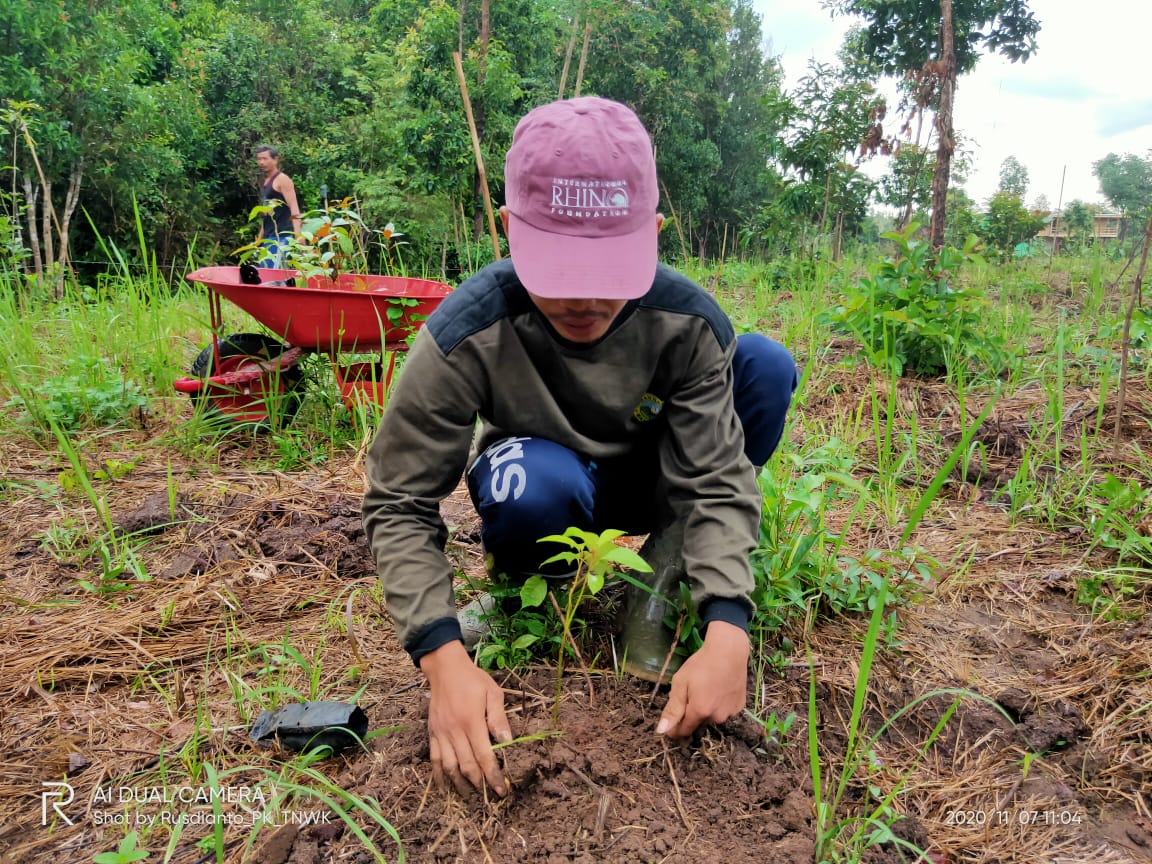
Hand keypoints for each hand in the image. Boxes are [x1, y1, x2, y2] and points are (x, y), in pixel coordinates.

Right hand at [419, 641, 512, 795]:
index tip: (501, 790)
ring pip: (449, 767)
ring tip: (470, 795)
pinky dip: (440, 776)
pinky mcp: (432, 733)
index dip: (493, 775)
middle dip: (479, 783)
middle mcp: (454, 731)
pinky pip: (434, 759)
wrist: (445, 669)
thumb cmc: (473, 680)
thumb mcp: (493, 693)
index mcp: (471, 721)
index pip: (483, 756)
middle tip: (490, 795)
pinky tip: (446, 786)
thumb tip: (507, 743)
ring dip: (460, 784)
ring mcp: (440, 733)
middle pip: (466, 766)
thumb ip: (499, 718)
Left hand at [656, 621, 749, 737]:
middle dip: (692, 713)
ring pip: (712, 717)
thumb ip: (672, 709)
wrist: (729, 651)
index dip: (675, 728)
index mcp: (699, 711)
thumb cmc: (701, 664)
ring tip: (706, 689)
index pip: (684, 730)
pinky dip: (720, 704)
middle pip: (698, 723)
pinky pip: (725, 711)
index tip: (671, 721)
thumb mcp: (680, 683)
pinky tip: (719, 689)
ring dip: (707, 709)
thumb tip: (661, 731)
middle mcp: (716, 717)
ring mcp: (730, 712)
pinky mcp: (739, 706)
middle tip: (691, 692)